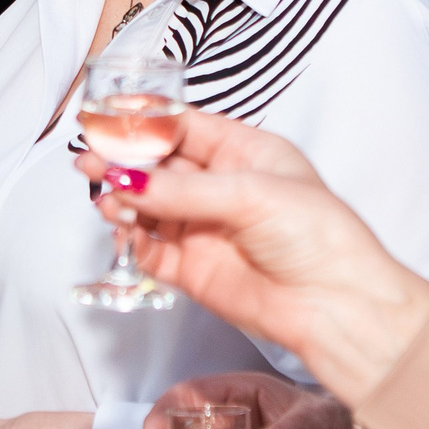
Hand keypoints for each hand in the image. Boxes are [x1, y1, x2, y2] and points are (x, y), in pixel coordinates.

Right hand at [80, 111, 428, 403]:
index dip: (144, 124)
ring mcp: (204, 227)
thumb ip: (183, 190)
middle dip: (123, 162)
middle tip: (91, 161)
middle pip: (157, 165)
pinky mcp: (192, 268)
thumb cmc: (320, 238)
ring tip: (108, 200)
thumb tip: (128, 179)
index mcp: (246, 153)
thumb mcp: (252, 195)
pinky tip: (123, 229)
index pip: (183, 126)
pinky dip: (130, 238)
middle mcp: (222, 187)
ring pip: (147, 205)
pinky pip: (148, 247)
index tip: (107, 121)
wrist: (337, 307)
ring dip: (123, 200)